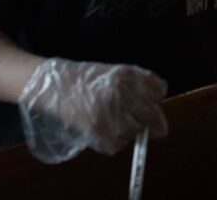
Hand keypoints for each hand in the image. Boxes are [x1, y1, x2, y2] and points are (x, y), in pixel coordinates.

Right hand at [18, 58, 167, 163]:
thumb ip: (142, 84)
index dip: (156, 100)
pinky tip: (109, 133)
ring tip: (119, 124)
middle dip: (154, 124)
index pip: (159, 93)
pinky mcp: (95, 129)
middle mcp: (120, 93)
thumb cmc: (90, 79)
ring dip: (131, 132)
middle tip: (154, 130)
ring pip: (135, 132)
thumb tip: (159, 103)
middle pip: (152, 116)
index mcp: (128, 76)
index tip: (151, 103)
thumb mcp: (119, 71)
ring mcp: (107, 111)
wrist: (56, 86)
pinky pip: (117, 145)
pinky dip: (116, 143)